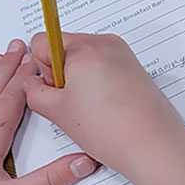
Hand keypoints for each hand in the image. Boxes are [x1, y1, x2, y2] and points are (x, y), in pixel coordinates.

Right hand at [24, 33, 184, 179]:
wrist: (153, 144)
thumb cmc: (111, 129)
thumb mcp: (57, 111)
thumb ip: (34, 91)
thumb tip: (31, 83)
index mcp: (84, 48)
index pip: (42, 40)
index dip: (41, 67)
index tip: (53, 87)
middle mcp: (106, 43)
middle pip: (65, 47)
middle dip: (60, 72)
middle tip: (71, 101)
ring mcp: (123, 54)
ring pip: (84, 58)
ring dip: (79, 78)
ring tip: (90, 107)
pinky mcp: (134, 66)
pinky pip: (104, 65)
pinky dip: (98, 81)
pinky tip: (104, 106)